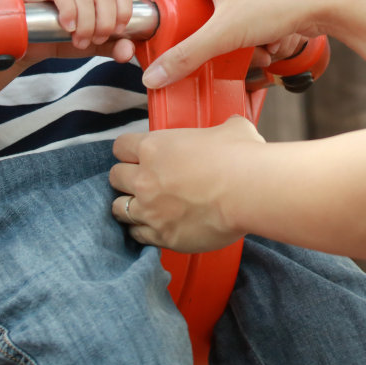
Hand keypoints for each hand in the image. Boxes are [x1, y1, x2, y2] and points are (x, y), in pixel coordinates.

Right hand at [20, 0, 136, 63]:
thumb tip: (128, 51)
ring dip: (86, 22)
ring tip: (79, 40)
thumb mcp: (90, 43)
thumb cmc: (59, 37)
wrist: (25, 43)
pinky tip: (67, 27)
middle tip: (95, 40)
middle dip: (105, 21)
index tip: (117, 31)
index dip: (123, 9)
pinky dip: (69, 11)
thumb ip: (111, 46)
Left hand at [109, 115, 263, 250]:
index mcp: (154, 147)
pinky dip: (144, 231)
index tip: (137, 155)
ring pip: (118, 208)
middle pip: (115, 177)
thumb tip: (231, 128)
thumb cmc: (240, 156)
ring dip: (129, 206)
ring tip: (144, 207)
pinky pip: (138, 235)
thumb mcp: (229, 129)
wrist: (250, 191)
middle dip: (126, 178)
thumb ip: (219, 128)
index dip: (129, 151)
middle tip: (142, 181)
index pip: (120, 146)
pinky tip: (154, 227)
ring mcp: (151, 210)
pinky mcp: (163, 236)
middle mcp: (145, 178)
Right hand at [131, 0, 334, 87]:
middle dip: (182, 25)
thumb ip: (187, 55)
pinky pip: (236, 14)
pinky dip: (241, 33)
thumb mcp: (226, 33)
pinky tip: (257, 47)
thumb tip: (155, 74)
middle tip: (180, 46)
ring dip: (217, 34)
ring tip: (229, 50)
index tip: (139, 24)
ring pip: (210, 7)